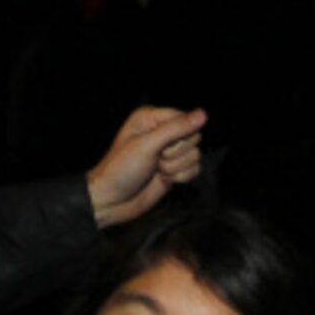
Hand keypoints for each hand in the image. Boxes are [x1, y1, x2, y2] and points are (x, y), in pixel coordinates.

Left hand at [86, 106, 205, 228]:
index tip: (160, 148)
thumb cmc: (121, 170)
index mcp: (152, 118)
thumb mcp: (147, 145)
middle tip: (156, 160)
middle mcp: (162, 131)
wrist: (112, 201)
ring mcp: (169, 151)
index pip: (185, 119)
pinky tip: (163, 179)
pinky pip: (195, 169)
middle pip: (193, 137)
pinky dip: (181, 177)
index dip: (178, 136)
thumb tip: (202, 114)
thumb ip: (176, 128)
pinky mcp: (175, 169)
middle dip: (176, 154)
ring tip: (157, 170)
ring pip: (195, 155)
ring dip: (176, 168)